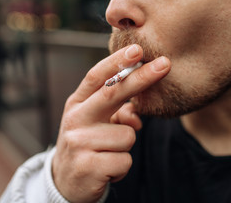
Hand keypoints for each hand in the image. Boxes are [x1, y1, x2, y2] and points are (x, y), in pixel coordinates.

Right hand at [52, 44, 170, 202]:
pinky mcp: (88, 166)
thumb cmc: (86, 144)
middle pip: (113, 93)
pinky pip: (125, 160)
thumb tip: (136, 114)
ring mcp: (79, 142)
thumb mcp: (95, 124)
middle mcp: (75, 119)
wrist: (65, 181)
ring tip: (108, 154)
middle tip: (165, 64)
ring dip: (125, 146)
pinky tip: (106, 169)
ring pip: (128, 135)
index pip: (96, 77)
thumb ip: (115, 112)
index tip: (138, 49)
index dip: (117, 62)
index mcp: (77, 104)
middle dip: (141, 77)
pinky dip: (122, 167)